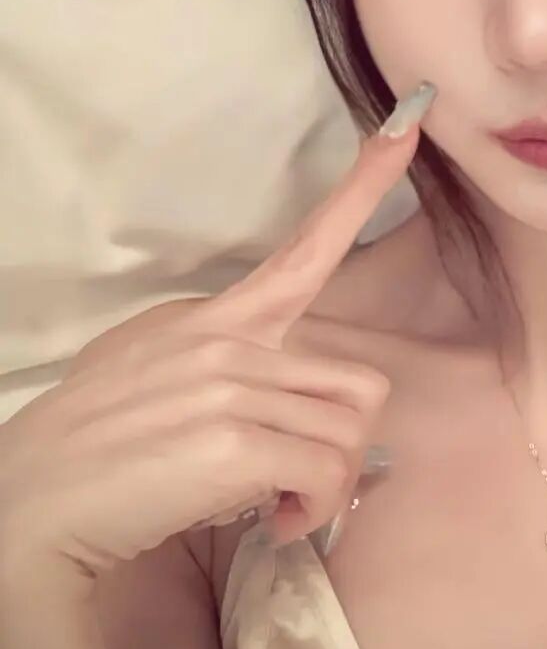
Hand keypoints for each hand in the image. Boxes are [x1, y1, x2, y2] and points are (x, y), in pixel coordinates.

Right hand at [0, 82, 436, 584]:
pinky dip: (312, 511)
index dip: (366, 189)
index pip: (307, 248)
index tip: (407, 128)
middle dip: (344, 445)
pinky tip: (272, 521)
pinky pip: (326, 473)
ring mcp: (230, 386)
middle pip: (361, 385)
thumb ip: (227, 360)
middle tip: (301, 480)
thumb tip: (283, 385)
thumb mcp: (157, 368)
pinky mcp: (231, 443)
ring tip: (277, 501)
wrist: (27, 506)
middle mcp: (229, 340)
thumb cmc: (99, 444)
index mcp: (218, 318)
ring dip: (326, 486)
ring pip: (351, 434)